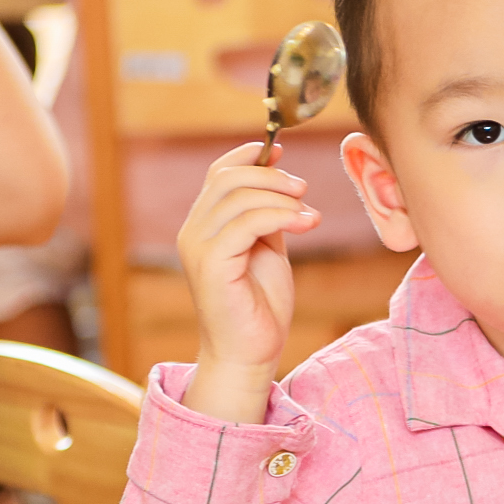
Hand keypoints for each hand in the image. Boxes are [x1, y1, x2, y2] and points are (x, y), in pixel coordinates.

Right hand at [179, 142, 316, 421]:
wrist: (251, 351)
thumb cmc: (260, 305)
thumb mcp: (268, 248)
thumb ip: (269, 214)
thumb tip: (282, 177)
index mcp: (204, 225)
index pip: (218, 173)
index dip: (249, 156)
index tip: (282, 152)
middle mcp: (193, 232)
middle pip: (227, 178)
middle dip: (272, 176)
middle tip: (304, 190)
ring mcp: (199, 248)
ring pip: (238, 197)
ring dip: (282, 198)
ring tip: (310, 215)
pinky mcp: (212, 264)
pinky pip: (246, 223)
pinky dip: (281, 216)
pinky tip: (307, 224)